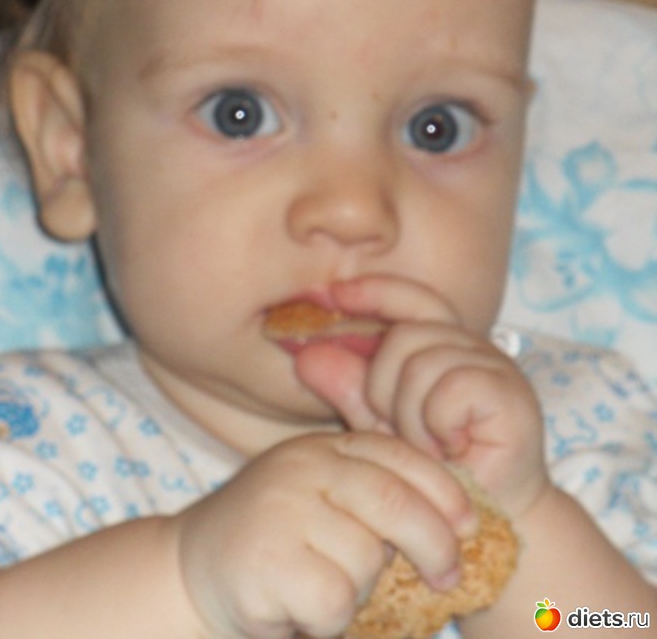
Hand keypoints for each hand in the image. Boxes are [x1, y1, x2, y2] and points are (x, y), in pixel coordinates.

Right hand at [175, 430, 475, 637]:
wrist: (190, 569)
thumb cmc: (276, 538)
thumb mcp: (322, 497)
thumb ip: (370, 494)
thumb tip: (456, 521)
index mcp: (323, 447)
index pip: (398, 455)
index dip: (444, 490)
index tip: (470, 524)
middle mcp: (303, 466)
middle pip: (393, 500)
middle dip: (434, 543)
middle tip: (448, 576)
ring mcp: (281, 508)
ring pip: (366, 559)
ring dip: (358, 590)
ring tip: (321, 588)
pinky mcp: (266, 558)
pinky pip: (334, 599)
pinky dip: (327, 620)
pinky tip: (297, 610)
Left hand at [296, 275, 548, 517]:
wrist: (486, 525)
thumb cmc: (434, 473)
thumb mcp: (380, 426)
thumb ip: (349, 388)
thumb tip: (306, 353)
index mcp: (443, 344)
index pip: (408, 297)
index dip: (372, 291)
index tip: (332, 293)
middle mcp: (472, 346)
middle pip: (405, 334)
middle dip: (382, 386)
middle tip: (397, 431)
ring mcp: (495, 367)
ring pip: (423, 363)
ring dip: (410, 416)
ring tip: (426, 448)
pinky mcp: (511, 394)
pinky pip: (450, 389)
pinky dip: (437, 424)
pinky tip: (449, 450)